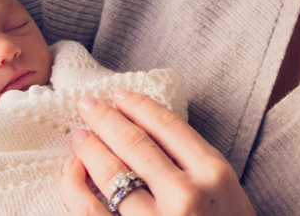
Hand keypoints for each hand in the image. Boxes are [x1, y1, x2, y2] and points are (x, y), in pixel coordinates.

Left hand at [60, 89, 256, 215]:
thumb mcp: (226, 193)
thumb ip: (194, 164)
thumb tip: (144, 129)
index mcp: (214, 173)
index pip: (168, 126)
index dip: (139, 106)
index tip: (121, 96)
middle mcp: (185, 194)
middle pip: (135, 143)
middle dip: (107, 119)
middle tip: (88, 105)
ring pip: (111, 173)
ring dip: (90, 148)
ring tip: (80, 136)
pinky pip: (91, 211)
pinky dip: (76, 186)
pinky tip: (73, 172)